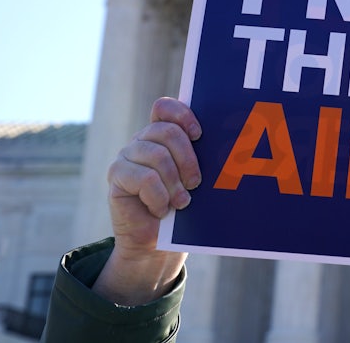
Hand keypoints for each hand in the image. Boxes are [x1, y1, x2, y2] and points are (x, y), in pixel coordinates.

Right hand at [92, 98, 202, 304]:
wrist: (156, 242)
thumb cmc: (182, 206)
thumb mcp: (194, 177)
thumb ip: (201, 156)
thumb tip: (232, 140)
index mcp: (162, 134)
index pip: (164, 107)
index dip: (182, 115)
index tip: (199, 135)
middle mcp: (142, 140)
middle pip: (167, 131)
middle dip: (188, 158)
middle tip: (196, 183)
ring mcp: (127, 156)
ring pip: (157, 155)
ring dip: (174, 183)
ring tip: (182, 202)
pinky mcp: (117, 175)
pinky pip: (144, 178)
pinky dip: (159, 197)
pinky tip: (162, 210)